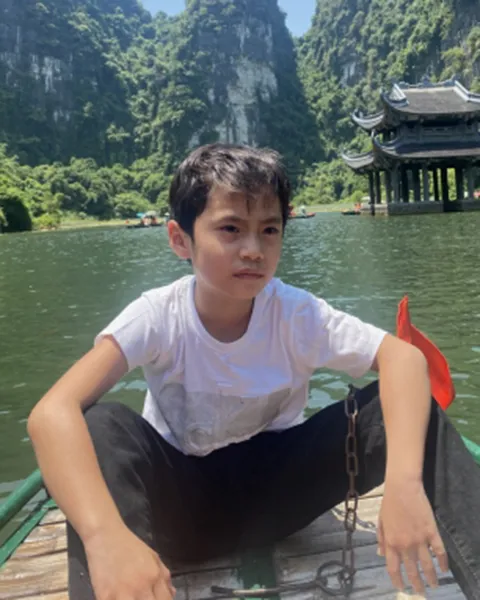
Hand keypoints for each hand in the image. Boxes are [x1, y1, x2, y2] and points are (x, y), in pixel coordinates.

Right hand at [84, 523, 175, 599]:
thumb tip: (171, 593)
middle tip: (142, 596)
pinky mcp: (104, 598)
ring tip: (132, 596)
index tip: (157, 599)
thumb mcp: (153, 557)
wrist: (105, 536)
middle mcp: (140, 588)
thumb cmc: (130, 546)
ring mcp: (121, 595)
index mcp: (154, 577)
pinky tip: (117, 596)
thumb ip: (164, 576)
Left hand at [377, 478, 448, 593]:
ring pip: (427, 565)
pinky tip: (444, 570)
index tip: (402, 588)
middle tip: (421, 593)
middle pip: (412, 570)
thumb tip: (380, 554)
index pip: (394, 568)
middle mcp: (405, 545)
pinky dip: (443, 562)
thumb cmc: (389, 502)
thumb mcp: (380, 521)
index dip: (397, 580)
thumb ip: (380, 539)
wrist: (402, 488)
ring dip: (431, 578)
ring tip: (434, 585)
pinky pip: (439, 551)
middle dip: (417, 584)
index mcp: (391, 542)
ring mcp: (420, 539)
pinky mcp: (432, 532)